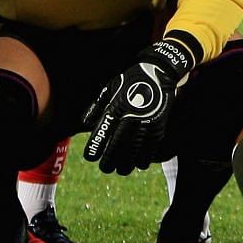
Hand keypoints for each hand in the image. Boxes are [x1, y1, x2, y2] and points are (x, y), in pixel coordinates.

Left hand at [83, 35, 196, 173]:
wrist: (159, 72)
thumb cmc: (130, 81)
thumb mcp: (109, 88)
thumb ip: (96, 107)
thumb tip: (84, 124)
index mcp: (116, 108)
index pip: (102, 133)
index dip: (95, 148)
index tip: (90, 157)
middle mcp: (130, 118)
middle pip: (117, 147)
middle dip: (109, 162)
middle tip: (105, 168)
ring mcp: (145, 123)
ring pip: (133, 152)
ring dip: (126, 165)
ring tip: (121, 170)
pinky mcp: (158, 127)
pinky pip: (150, 149)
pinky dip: (144, 159)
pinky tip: (138, 164)